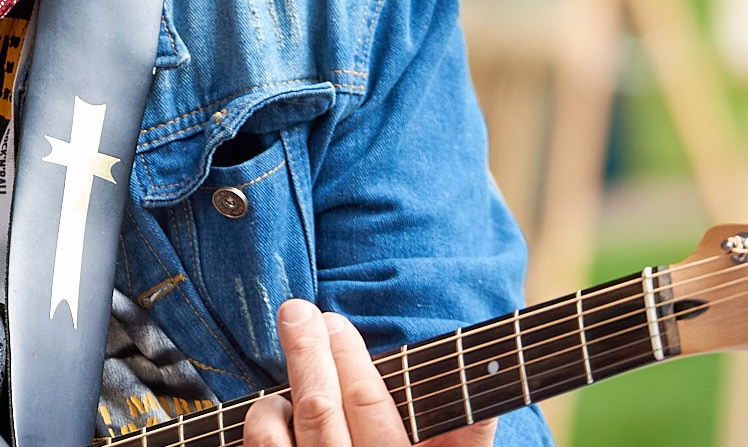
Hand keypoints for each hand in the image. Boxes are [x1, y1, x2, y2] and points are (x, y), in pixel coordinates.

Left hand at [243, 299, 496, 446]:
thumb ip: (464, 443)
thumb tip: (486, 402)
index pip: (370, 408)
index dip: (349, 359)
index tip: (336, 324)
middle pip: (321, 411)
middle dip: (308, 354)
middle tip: (298, 313)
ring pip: (283, 435)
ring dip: (280, 391)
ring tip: (286, 367)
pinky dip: (262, 426)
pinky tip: (273, 409)